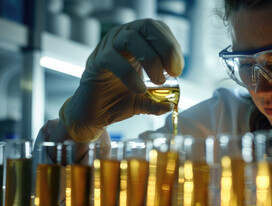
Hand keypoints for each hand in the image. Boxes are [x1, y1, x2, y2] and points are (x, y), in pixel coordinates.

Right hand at [59, 19, 183, 141]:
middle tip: (172, 73)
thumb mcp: (144, 101)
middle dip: (165, 47)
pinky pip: (113, 59)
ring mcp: (108, 46)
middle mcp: (123, 37)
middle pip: (147, 26)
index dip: (171, 46)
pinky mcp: (96, 60)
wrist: (95, 113)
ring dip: (150, 59)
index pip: (158, 29)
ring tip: (158, 81)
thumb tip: (170, 106)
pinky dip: (130, 74)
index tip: (177, 70)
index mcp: (138, 41)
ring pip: (131, 38)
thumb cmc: (119, 99)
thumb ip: (158, 102)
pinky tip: (139, 89)